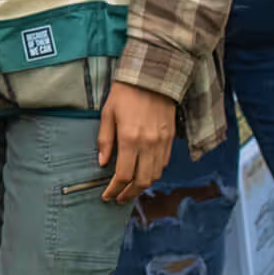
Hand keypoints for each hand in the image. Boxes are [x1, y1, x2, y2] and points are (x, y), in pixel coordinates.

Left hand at [97, 81, 175, 201]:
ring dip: (143, 186)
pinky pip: (164, 163)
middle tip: (119, 198)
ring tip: (131, 189)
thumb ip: (105, 140)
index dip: (114, 189)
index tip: (107, 196)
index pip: (123, 175)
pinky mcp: (170, 138)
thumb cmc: (126, 92)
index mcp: (130, 138)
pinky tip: (145, 173)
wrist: (152, 76)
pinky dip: (154, 173)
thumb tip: (102, 162)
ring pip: (155, 175)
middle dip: (129, 194)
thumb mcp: (108, 113)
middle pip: (142, 181)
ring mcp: (162, 142)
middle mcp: (148, 144)